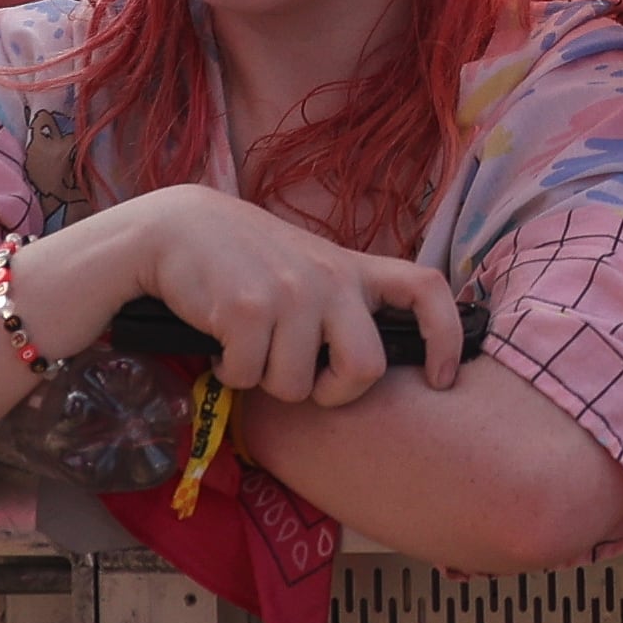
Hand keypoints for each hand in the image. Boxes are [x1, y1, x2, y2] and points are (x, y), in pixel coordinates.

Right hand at [107, 186, 462, 406]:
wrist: (176, 230)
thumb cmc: (245, 261)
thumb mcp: (308, 269)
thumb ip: (341, 302)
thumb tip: (374, 362)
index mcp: (353, 269)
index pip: (426, 289)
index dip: (446, 338)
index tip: (442, 378)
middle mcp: (331, 279)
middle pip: (365, 368)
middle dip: (333, 392)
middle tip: (306, 381)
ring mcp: (292, 292)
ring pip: (297, 385)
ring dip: (266, 379)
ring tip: (250, 344)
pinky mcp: (249, 309)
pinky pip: (248, 377)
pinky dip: (229, 372)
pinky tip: (222, 342)